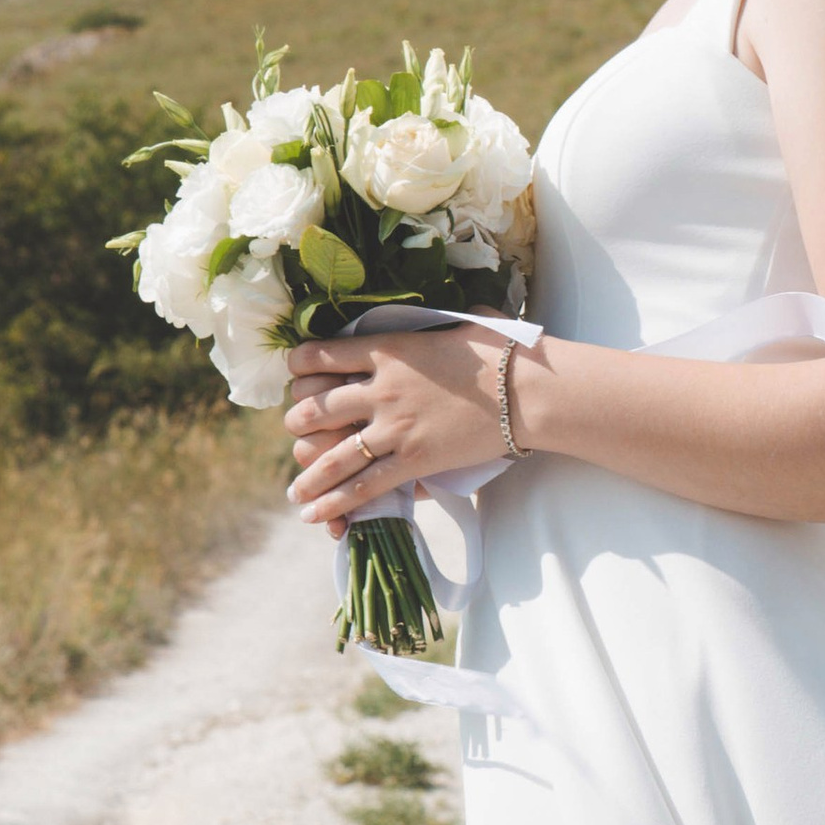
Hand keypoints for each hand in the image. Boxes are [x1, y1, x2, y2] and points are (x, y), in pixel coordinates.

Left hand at [282, 326, 509, 526]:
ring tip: (296, 491)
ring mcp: (395, 427)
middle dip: (298, 421)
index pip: (321, 355)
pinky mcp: (414, 460)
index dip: (299, 365)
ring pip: (332, 455)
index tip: (296, 373)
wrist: (529, 391)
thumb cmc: (503, 352)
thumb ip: (436, 322)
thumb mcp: (460, 323)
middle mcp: (381, 389)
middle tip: (297, 429)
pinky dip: (334, 503)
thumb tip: (446, 310)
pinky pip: (363, 486)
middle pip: (316, 407)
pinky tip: (315, 515)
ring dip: (308, 475)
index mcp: (388, 350)